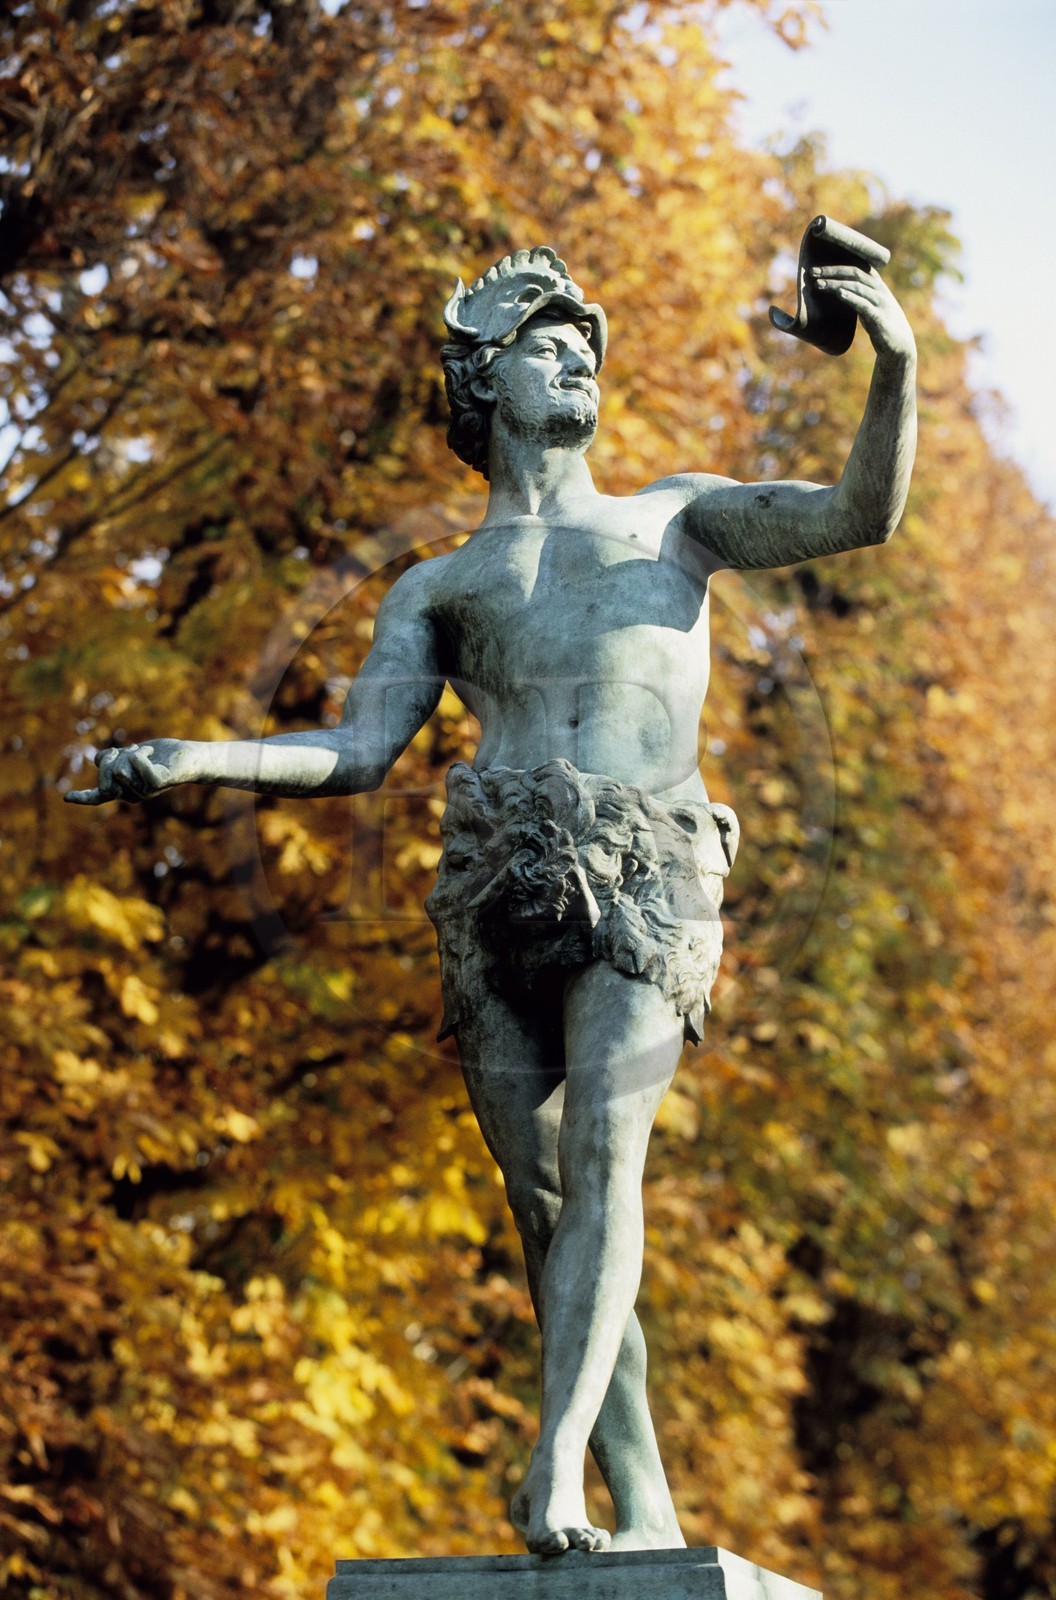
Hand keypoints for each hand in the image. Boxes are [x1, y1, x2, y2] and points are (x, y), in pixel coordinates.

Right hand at [65, 738, 195, 805]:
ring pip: (119, 769)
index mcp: (124, 790)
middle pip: (104, 776)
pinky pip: (136, 764)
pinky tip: (151, 753)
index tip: (66, 797)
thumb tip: (97, 761)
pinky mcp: (157, 783)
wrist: (190, 758)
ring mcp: (145, 791)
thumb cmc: (161, 757)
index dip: (83, 797)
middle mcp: (132, 795)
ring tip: (145, 751)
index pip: (99, 797)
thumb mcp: (131, 755)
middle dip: (110, 758)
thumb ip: (112, 759)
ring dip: (130, 752)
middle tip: (126, 751)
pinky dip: (141, 752)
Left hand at [811, 264, 914, 361]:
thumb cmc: (880, 323)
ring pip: (858, 287)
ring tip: (820, 284)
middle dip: (833, 271)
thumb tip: (836, 288)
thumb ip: (857, 294)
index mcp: (876, 285)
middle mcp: (879, 290)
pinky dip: (852, 297)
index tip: (817, 267)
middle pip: (855, 273)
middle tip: (813, 273)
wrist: (900, 345)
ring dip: (837, 284)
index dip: (837, 265)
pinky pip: (865, 305)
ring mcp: (881, 303)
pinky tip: (839, 293)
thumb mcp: (869, 304)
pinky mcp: (880, 318)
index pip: (857, 266)